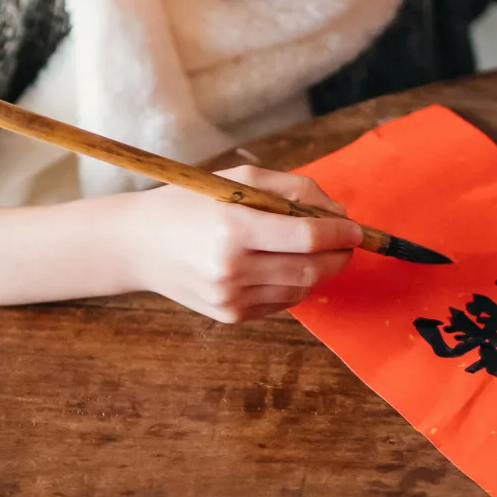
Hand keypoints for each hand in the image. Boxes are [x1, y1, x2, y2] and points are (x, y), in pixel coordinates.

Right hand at [114, 165, 361, 323]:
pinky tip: (285, 266)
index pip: (306, 237)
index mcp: (232, 228)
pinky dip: (296, 285)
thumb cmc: (190, 203)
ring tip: (316, 250)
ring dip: (320, 270)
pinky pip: (282, 303)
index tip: (356, 227)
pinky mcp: (230, 315)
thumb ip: (291, 190)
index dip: (340, 233)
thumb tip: (337, 211)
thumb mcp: (236, 181)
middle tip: (347, 241)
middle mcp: (231, 268)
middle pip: (310, 268)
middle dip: (339, 255)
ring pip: (301, 288)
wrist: (139, 245)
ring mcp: (231, 298)